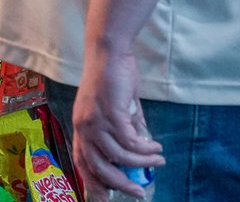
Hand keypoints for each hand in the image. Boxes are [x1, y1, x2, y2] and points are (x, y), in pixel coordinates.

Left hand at [71, 47, 162, 197]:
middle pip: (99, 167)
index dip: (93, 181)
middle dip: (120, 184)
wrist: (109, 52)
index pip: (81, 161)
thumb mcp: (115, 108)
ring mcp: (96, 121)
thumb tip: (139, 149)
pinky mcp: (111, 114)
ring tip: (158, 161)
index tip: (108, 195)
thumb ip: (124, 127)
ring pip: (119, 156)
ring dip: (141, 164)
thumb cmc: (112, 77)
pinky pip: (130, 142)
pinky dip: (145, 149)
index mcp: (81, 126)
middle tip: (139, 192)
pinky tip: (156, 148)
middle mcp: (84, 127)